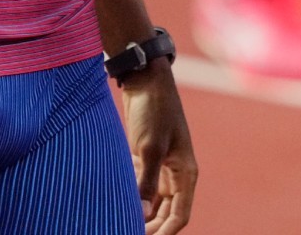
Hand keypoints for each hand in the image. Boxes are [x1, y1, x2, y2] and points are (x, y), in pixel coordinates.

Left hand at [120, 63, 196, 233]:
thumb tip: (141, 216)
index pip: (180, 216)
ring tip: (116, 224)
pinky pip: (141, 191)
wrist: (146, 81)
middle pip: (166, 216)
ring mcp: (160, 169)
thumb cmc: (153, 111)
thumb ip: (145, 184)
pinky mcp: (146, 162)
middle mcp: (176, 175)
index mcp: (185, 173)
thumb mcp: (148, 148)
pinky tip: (115, 208)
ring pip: (153, 206)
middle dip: (150, 230)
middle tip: (121, 233)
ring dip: (140, 218)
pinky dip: (131, 202)